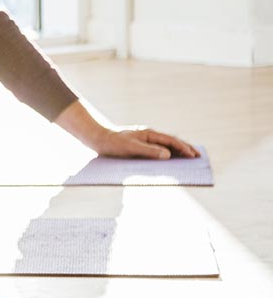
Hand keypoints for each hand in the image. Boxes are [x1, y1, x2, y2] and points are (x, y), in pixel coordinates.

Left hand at [54, 99, 199, 158]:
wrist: (98, 139)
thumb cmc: (113, 143)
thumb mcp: (130, 148)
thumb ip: (149, 151)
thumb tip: (168, 155)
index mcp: (149, 134)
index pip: (171, 141)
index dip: (183, 148)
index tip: (194, 155)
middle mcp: (149, 136)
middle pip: (171, 142)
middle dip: (185, 149)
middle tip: (198, 157)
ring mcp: (146, 141)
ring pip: (166, 146)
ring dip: (178, 152)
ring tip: (190, 160)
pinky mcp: (141, 147)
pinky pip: (158, 151)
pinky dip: (168, 155)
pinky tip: (171, 163)